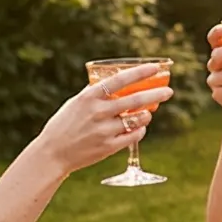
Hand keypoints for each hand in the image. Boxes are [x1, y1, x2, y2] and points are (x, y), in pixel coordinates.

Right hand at [32, 63, 169, 174]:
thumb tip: (115, 80)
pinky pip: (134, 135)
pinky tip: (139, 127)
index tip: (155, 68)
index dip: (139, 73)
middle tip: (168, 92)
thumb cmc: (64, 125)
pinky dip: (140, 130)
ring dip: (147, 115)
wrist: (53, 153)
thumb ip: (95, 93)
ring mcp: (104, 130)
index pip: (119, 80)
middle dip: (156, 94)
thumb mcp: (76, 103)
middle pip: (135, 100)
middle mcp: (98, 112)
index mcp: (89, 97)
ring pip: (138, 119)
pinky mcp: (109, 146)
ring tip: (147, 112)